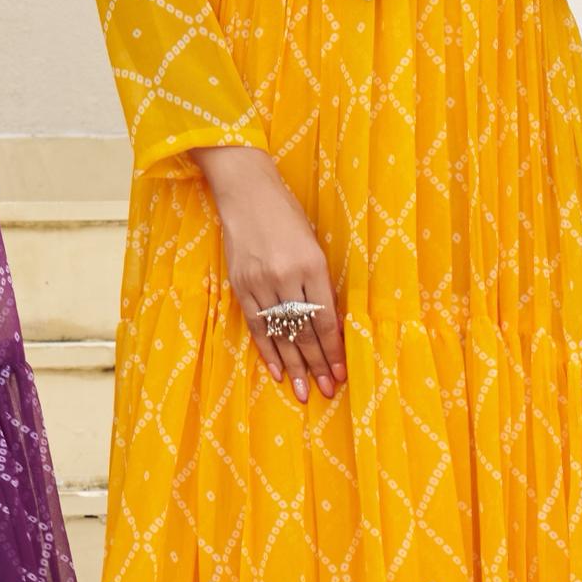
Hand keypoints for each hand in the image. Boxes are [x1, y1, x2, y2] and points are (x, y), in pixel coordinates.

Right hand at [193, 143, 344, 402]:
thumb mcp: (313, 243)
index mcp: (312, 264)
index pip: (324, 319)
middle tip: (327, 390)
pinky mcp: (240, 285)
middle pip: (303, 331)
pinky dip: (267, 350)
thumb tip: (327, 324)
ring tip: (304, 391)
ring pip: (280, 335)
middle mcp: (286, 277)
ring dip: (294, 366)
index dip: (333, 350)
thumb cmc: (286, 212)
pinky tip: (278, 371)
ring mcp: (260, 283)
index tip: (341, 372)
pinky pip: (256, 325)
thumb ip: (319, 282)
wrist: (245, 190)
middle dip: (317, 365)